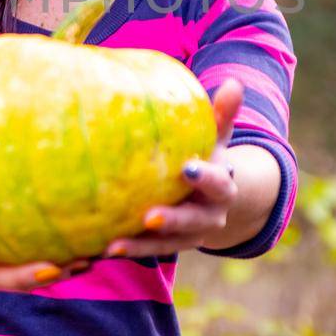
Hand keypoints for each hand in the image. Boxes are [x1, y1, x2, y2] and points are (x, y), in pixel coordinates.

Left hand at [101, 78, 243, 258]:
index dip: (205, 178)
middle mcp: (210, 216)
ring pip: (168, 245)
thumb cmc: (208, 155)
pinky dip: (128, 251)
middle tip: (148, 218)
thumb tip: (235, 84)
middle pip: (193, 222)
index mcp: (223, 187)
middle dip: (173, 221)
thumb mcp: (217, 137)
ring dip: (142, 246)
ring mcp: (190, 236)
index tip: (186, 169)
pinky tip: (100, 250)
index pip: (218, 183)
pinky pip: (148, 252)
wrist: (215, 197)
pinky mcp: (169, 246)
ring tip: (113, 246)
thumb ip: (222, 114)